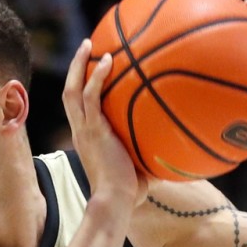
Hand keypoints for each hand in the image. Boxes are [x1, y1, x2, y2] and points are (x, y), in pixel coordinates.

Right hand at [61, 39, 144, 208]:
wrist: (114, 202)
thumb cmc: (128, 193)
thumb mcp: (138, 168)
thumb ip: (151, 154)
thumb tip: (177, 149)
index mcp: (86, 137)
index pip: (79, 108)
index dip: (82, 87)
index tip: (93, 71)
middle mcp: (80, 130)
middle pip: (69, 92)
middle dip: (76, 68)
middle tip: (88, 47)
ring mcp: (84, 129)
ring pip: (73, 90)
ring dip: (79, 65)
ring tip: (90, 44)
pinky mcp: (93, 130)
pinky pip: (91, 97)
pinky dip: (96, 78)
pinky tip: (107, 60)